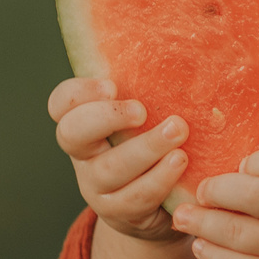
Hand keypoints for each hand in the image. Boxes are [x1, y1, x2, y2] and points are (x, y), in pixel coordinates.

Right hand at [48, 77, 187, 241]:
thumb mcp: (147, 119)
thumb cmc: (154, 145)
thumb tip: (196, 46)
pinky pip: (136, 198)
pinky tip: (180, 162)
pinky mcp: (119, 213)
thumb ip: (152, 91)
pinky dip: (160, 179)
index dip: (79, 93)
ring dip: (146, 148)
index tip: (113, 85)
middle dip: (106, 118)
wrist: (157, 206)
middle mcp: (84, 154)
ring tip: (178, 132)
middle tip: (142, 110)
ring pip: (110, 168)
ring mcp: (97, 186)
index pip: (62, 103)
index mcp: (85, 123)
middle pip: (72, 133)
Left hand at [172, 149, 258, 258]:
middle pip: (250, 198)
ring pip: (235, 236)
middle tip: (198, 190)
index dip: (255, 162)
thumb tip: (245, 165)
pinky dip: (214, 256)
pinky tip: (202, 246)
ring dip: (202, 224)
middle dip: (214, 191)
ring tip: (184, 217)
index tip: (241, 165)